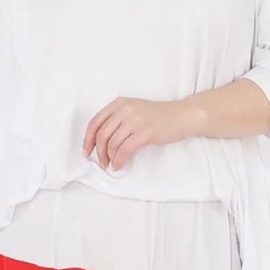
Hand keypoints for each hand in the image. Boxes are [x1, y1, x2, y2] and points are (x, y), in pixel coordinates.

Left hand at [82, 97, 199, 170]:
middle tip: (101, 162)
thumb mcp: (135, 110)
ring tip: (112, 164)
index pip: (95, 121)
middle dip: (99, 152)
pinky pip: (125, 150)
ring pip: (112, 143)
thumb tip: (102, 141)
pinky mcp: (145, 132)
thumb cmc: (159, 116)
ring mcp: (135, 120)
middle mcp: (125, 109)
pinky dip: (119, 160)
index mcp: (119, 103)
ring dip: (109, 158)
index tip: (87, 151)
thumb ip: (118, 120)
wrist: (183, 115)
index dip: (88, 139)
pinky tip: (120, 165)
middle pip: (102, 134)